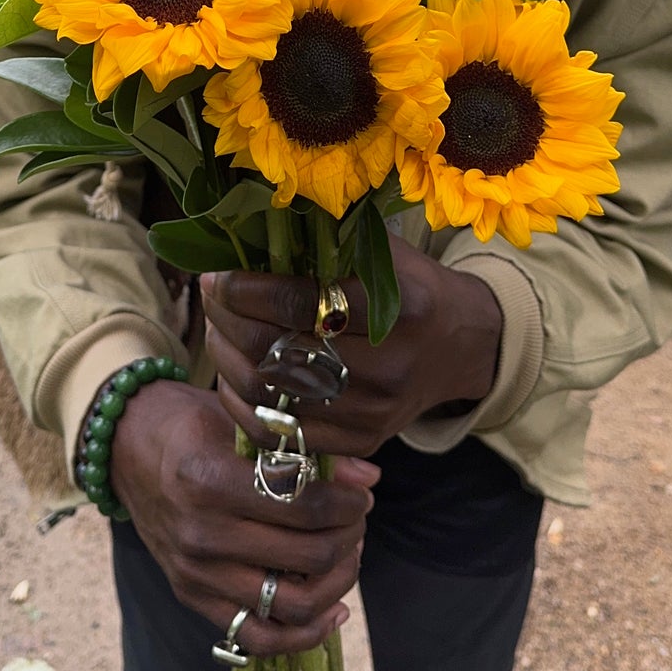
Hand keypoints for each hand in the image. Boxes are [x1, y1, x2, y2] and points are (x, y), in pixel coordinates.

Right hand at [109, 378, 378, 655]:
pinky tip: (333, 610)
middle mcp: (201, 535)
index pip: (305, 506)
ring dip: (336, 582)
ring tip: (347, 553)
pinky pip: (257, 638)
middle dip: (349, 536)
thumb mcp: (243, 420)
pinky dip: (304, 634)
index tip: (362, 492)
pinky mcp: (192, 598)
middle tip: (358, 516)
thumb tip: (368, 478)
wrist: (127, 448)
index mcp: (210, 481)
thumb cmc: (191, 424)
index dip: (348, 502)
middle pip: (307, 557)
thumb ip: (304, 448)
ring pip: (292, 605)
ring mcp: (195, 574)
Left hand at [201, 239, 501, 459]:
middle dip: (228, 321)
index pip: (302, 303)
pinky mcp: (361, 443)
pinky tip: (232, 373)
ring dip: (226, 360)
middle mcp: (390, 368)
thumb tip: (247, 227)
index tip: (219, 273)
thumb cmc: (412, 285)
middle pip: (279, 352)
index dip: (246, 290)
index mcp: (401, 308)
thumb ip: (327, 242)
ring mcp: (375, 413)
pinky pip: (281, 436)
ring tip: (216, 328)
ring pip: (272, 397)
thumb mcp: (384, 251)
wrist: (460, 345)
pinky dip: (243, 406)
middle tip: (211, 294)